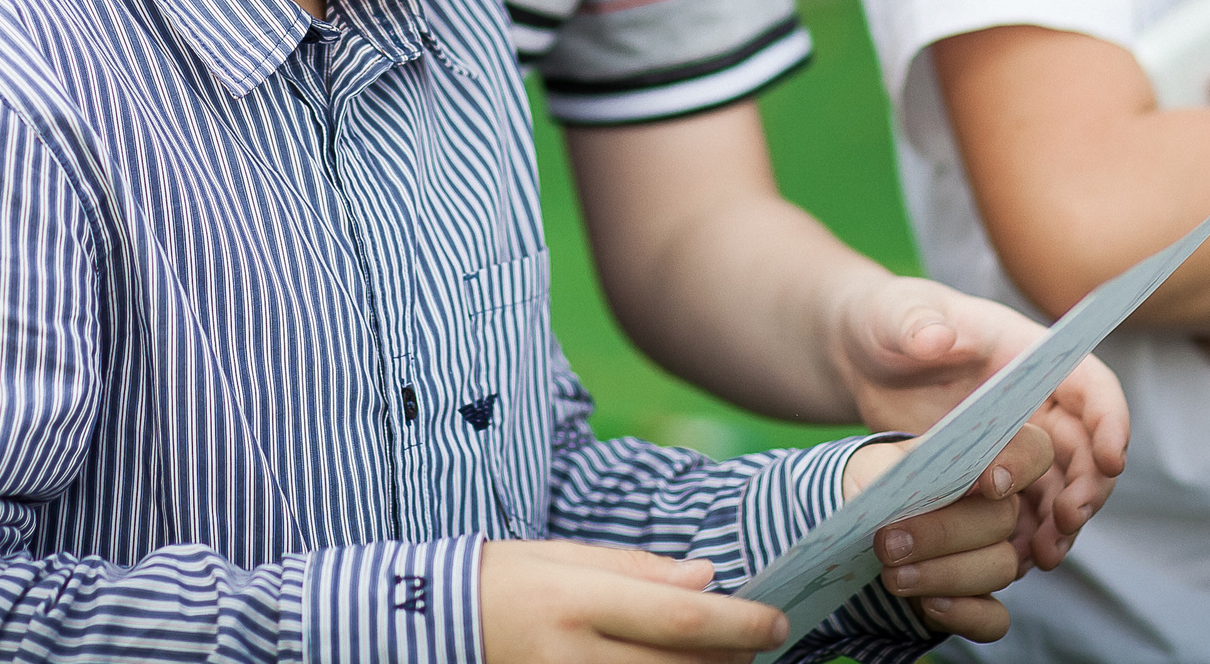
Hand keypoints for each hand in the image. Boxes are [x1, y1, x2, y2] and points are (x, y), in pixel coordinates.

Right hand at [480, 540, 783, 663]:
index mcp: (577, 601)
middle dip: (732, 657)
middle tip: (757, 641)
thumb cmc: (504, 582)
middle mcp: (574, 656)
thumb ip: (637, 570)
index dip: (739, 623)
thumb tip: (706, 577)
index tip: (777, 621)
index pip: (679, 617)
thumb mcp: (563, 555)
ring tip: (723, 659)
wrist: (432, 627)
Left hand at [830, 276, 1128, 568]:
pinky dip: (1027, 538)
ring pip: (1061, 490)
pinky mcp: (992, 478)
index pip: (1091, 386)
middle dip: (1088, 486)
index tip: (1111, 459)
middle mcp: (1035, 404)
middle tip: (1070, 519)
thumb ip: (915, 323)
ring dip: (1063, 524)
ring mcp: (1016, 444)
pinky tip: (1017, 562)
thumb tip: (935, 337)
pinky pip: (1024, 514)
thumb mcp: (896, 315)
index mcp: (1028, 358)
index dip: (1111, 420)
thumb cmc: (888, 323)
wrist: (862, 361)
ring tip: (1045, 555)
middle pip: (1085, 449)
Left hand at [846, 427, 1049, 641]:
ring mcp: (992, 557)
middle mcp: (998, 508)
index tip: (990, 482)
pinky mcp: (980, 603)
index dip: (1020, 463)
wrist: (858, 530)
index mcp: (983, 461)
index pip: (1031, 449)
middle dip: (943, 533)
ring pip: (998, 568)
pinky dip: (963, 614)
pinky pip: (995, 619)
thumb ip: (902, 470)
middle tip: (890, 541)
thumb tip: (917, 489)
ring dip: (943, 574)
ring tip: (893, 575)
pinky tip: (929, 605)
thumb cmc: (877, 488)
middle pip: (1001, 519)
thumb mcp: (880, 468)